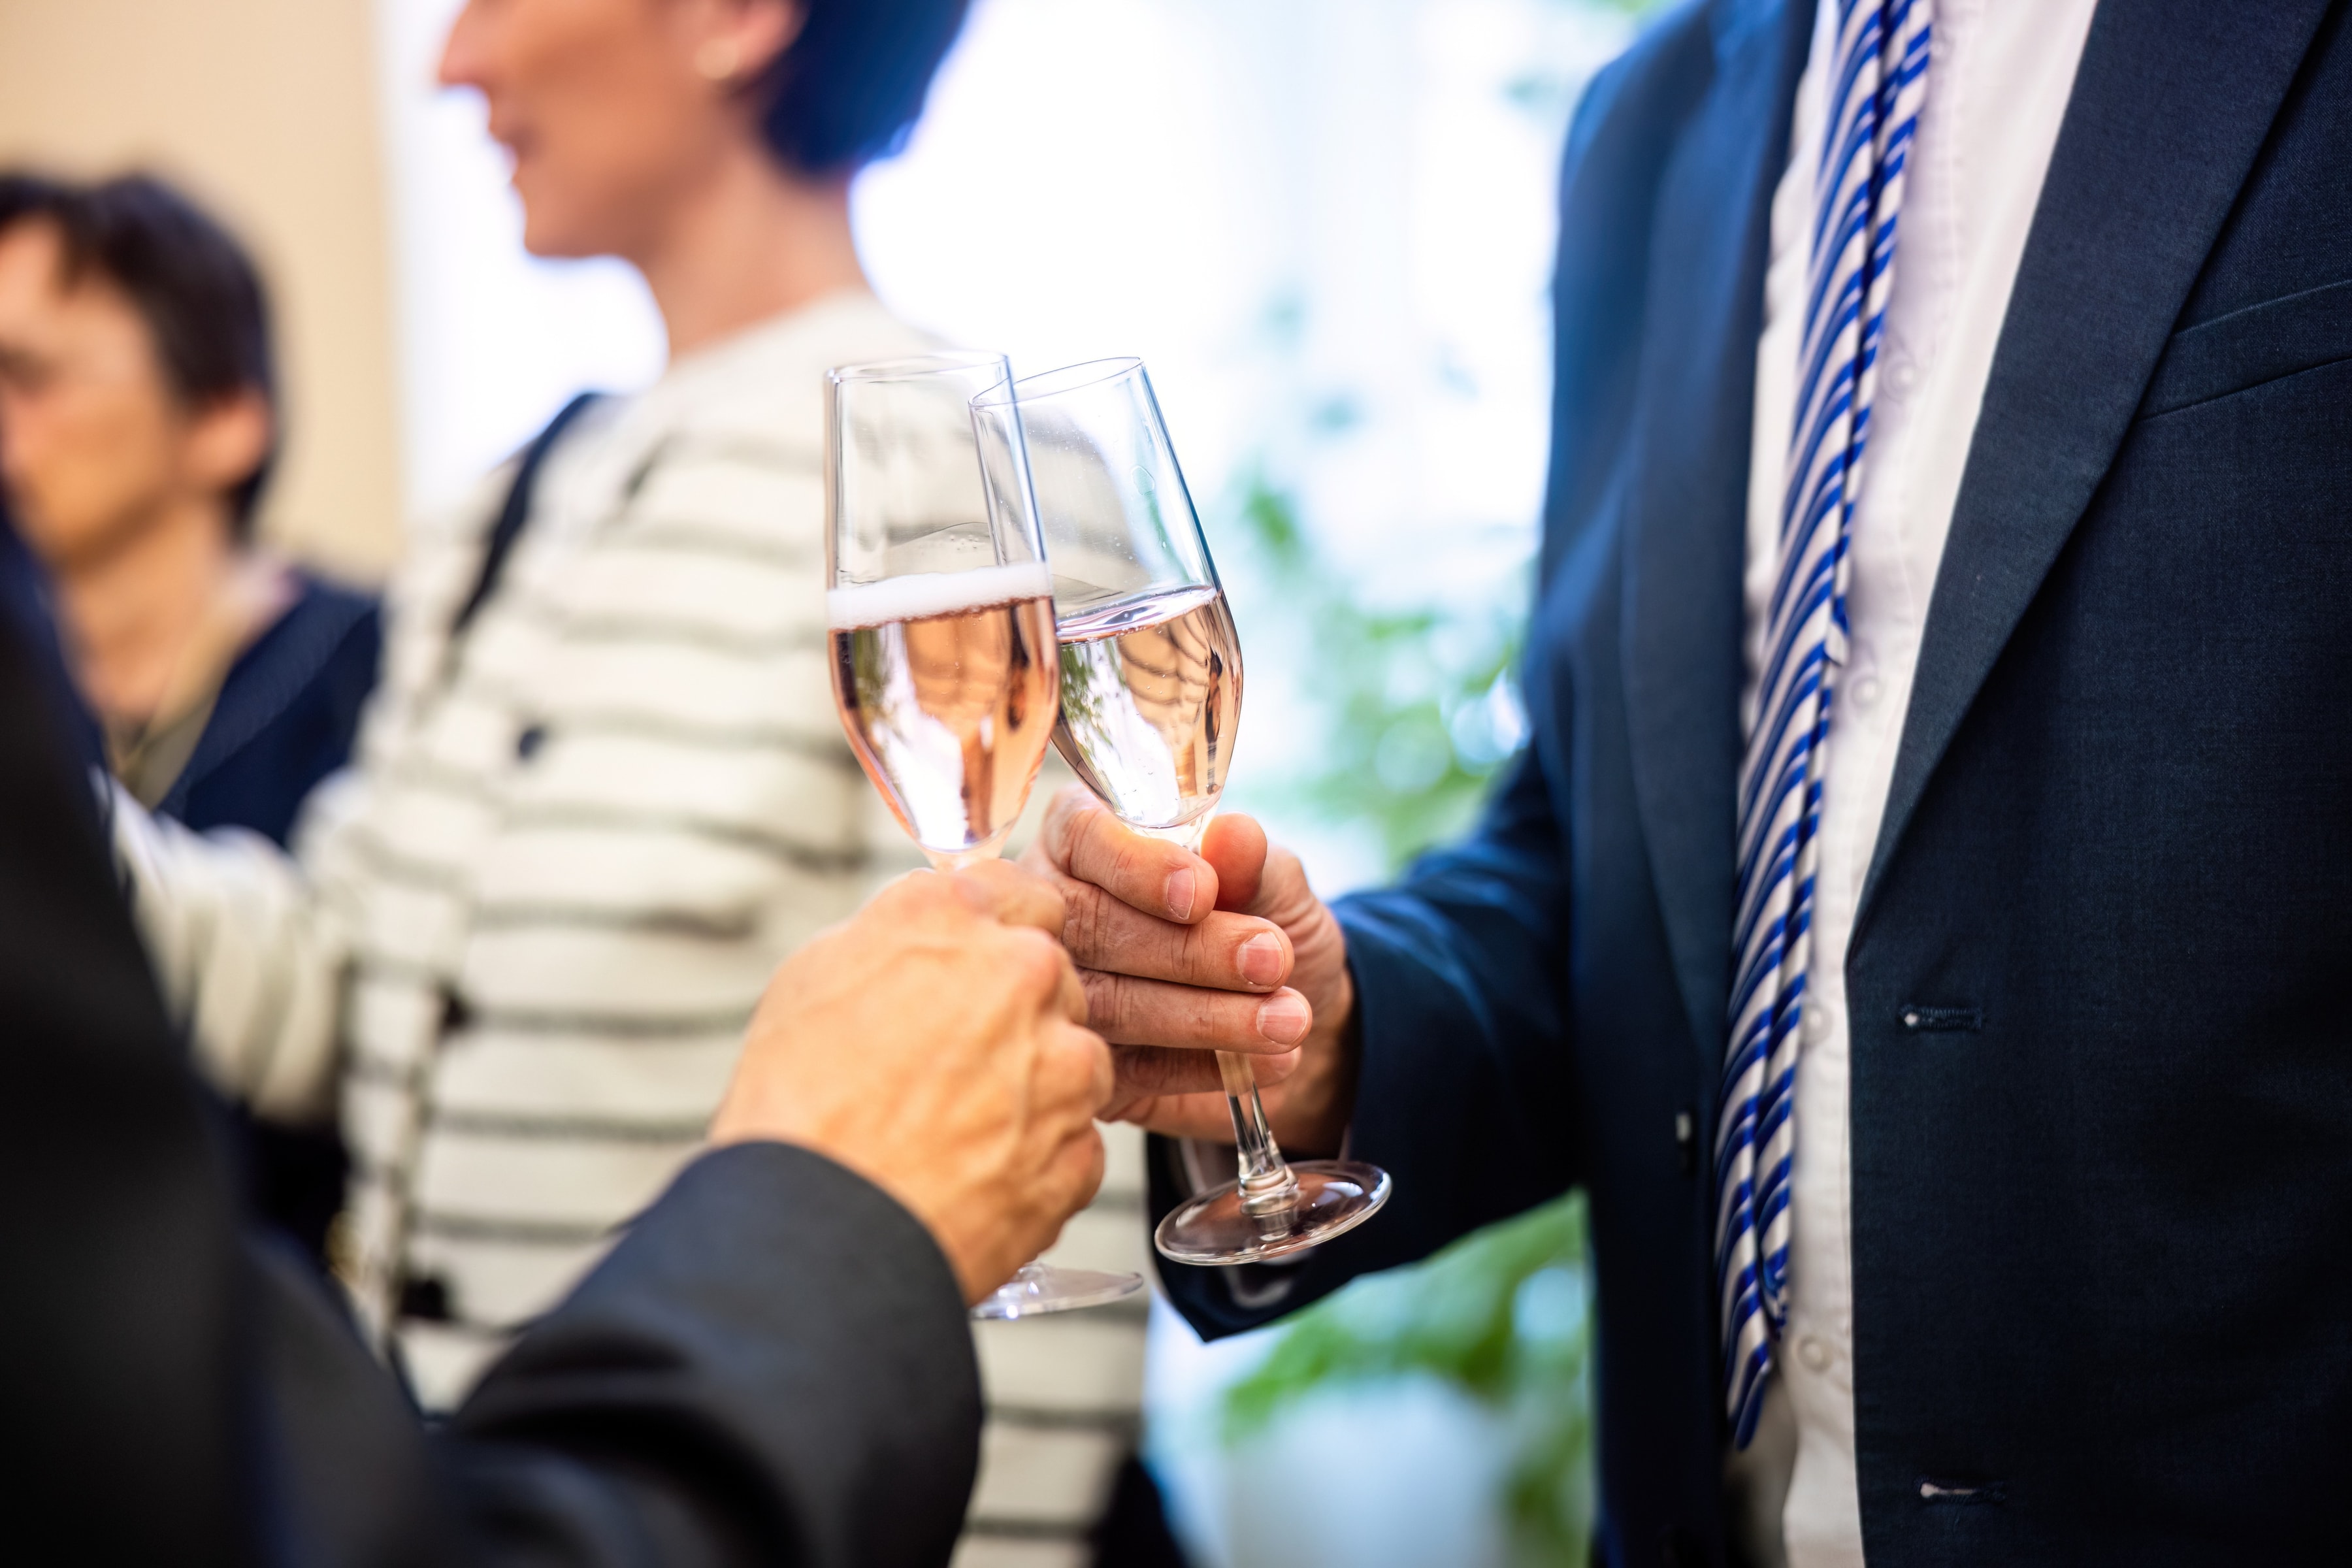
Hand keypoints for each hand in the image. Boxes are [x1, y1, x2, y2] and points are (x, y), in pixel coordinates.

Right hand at [710, 861, 1111, 1305]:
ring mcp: (1062, 1064)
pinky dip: (1034, 1162)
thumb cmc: (799, 1110)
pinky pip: (1071, 1145)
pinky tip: (971, 1179)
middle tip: (953, 1068)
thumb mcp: (816, 979)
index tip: (987, 964)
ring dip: (1032, 1090)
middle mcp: (1021, 974)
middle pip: (1051, 980)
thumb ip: (896, 939)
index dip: (1000, 934)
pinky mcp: (1079, 1148)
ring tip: (954, 1135)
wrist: (817, 1230)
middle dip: (1016, 1017)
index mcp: (951, 918)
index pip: (1016, 891)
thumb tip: (929, 938)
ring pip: (1072, 1063)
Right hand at [1022, 785, 1357, 1154]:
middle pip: (1091, 925)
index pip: (1081, 836)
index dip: (1135, 865)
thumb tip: (1234, 834)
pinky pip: (1131, 1070)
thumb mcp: (1274, 884)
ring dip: (1206, 1015)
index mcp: (1086, 843)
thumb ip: (1253, 861)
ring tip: (1289, 1020)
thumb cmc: (1267, 921)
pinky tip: (1274, 1060)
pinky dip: (1205, 1065)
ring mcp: (1064, 993)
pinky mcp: (1089, 1062)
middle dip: (1188, 949)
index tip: (1203, 893)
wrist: (1291, 1008)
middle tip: (1272, 962)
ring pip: (1109, 1003)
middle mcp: (1058, 914)